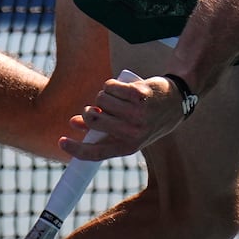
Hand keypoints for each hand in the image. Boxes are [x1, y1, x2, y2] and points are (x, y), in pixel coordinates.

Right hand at [58, 74, 184, 160]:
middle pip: (93, 119)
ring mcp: (136, 114)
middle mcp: (133, 133)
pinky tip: (123, 89)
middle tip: (97, 108)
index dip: (76, 149)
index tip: (62, 141)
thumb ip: (101, 130)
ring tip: (117, 99)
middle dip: (89, 110)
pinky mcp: (138, 95)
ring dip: (104, 96)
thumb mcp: (128, 131)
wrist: (177, 101)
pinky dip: (111, 85)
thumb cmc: (147, 119)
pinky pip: (109, 87)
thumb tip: (73, 123)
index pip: (96, 153)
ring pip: (101, 99)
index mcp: (128, 147)